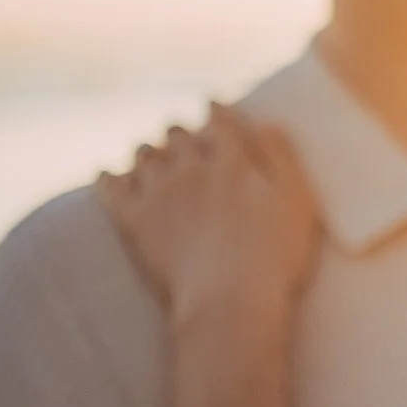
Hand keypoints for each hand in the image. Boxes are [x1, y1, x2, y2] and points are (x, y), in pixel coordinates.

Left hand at [96, 103, 322, 332]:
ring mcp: (157, 193)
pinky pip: (110, 186)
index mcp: (232, 161)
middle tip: (183, 138)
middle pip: (177, 135)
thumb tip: (266, 122)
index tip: (212, 104)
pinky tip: (108, 176)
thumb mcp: (297, 202)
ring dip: (150, 153)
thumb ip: (281, 157)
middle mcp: (190, 168)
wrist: (228, 302)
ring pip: (144, 155)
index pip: (219, 122)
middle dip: (181, 133)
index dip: (216, 110)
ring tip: (153, 159)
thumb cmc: (274, 256)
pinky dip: (109, 177)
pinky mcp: (131, 221)